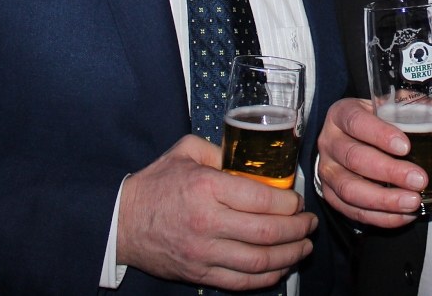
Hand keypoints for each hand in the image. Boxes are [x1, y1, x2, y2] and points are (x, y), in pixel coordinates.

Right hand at [116, 135, 316, 289]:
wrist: (122, 222)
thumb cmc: (156, 184)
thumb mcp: (186, 152)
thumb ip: (221, 150)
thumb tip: (254, 156)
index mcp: (207, 188)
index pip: (262, 199)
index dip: (290, 203)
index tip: (298, 201)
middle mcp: (208, 222)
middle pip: (267, 232)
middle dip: (298, 229)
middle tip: (309, 224)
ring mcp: (204, 253)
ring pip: (259, 261)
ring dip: (290, 255)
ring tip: (304, 246)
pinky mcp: (200, 274)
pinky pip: (242, 282)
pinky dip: (267, 277)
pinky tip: (280, 267)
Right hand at [315, 97, 431, 228]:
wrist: (345, 139)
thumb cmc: (373, 121)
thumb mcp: (394, 109)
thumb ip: (426, 111)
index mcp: (342, 114)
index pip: (357, 122)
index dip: (380, 134)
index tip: (405, 146)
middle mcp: (330, 142)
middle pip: (355, 158)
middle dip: (389, 171)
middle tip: (419, 180)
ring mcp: (327, 171)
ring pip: (351, 189)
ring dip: (384, 199)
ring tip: (412, 202)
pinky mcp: (330, 195)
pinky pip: (352, 211)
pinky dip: (379, 217)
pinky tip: (403, 215)